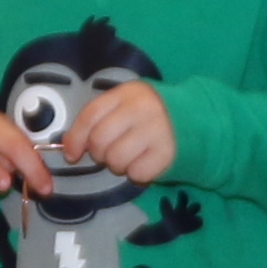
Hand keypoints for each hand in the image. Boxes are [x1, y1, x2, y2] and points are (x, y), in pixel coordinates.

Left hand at [60, 82, 178, 186]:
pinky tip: (146, 162)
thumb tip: (69, 147)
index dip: (76, 138)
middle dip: (99, 154)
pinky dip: (137, 174)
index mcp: (128, 93)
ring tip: (130, 157)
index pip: (91, 115)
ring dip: (118, 165)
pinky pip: (137, 173)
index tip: (72, 154)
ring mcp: (157, 131)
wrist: (196, 121)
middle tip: (111, 153)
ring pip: (116, 160)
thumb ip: (99, 119)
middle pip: (100, 141)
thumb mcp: (126, 105)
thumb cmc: (150, 115)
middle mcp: (142, 109)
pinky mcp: (168, 153)